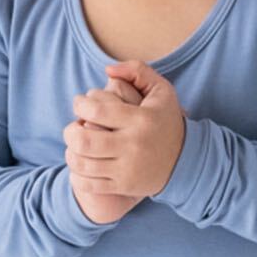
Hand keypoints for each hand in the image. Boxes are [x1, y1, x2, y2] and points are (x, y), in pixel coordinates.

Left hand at [64, 59, 185, 216]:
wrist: (186, 160)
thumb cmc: (166, 121)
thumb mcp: (161, 91)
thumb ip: (137, 71)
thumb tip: (107, 70)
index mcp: (141, 119)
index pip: (96, 110)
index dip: (80, 104)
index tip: (80, 103)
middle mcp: (134, 145)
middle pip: (84, 140)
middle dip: (70, 131)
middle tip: (73, 127)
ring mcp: (128, 168)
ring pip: (82, 163)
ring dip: (71, 152)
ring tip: (76, 145)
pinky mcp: (124, 186)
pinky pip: (88, 183)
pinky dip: (77, 174)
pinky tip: (82, 163)